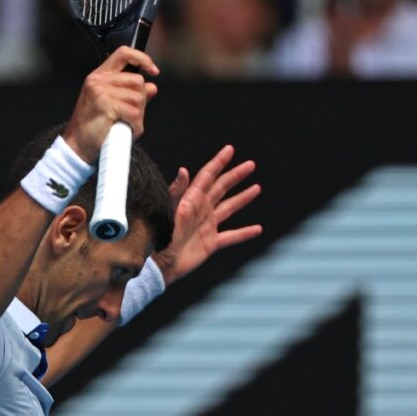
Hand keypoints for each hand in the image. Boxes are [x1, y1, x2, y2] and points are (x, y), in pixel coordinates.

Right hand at [63, 47, 159, 162]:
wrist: (78, 145)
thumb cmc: (93, 127)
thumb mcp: (113, 105)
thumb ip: (132, 93)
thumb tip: (152, 87)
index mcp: (100, 76)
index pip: (124, 54)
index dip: (142, 59)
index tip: (153, 70)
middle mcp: (99, 80)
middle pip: (138, 81)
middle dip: (141, 100)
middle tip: (130, 115)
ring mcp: (101, 91)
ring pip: (138, 98)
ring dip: (138, 116)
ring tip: (125, 123)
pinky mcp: (105, 104)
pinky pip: (134, 113)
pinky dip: (135, 126)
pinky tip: (126, 130)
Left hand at [152, 145, 262, 284]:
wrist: (158, 265)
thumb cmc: (159, 238)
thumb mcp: (168, 212)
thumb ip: (177, 192)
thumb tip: (183, 170)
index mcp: (191, 199)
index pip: (208, 176)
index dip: (219, 162)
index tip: (229, 149)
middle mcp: (201, 210)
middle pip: (222, 188)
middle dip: (236, 175)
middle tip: (250, 165)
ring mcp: (207, 226)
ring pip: (229, 208)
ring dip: (243, 198)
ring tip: (256, 188)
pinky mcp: (211, 243)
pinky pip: (231, 236)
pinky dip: (245, 233)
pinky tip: (258, 229)